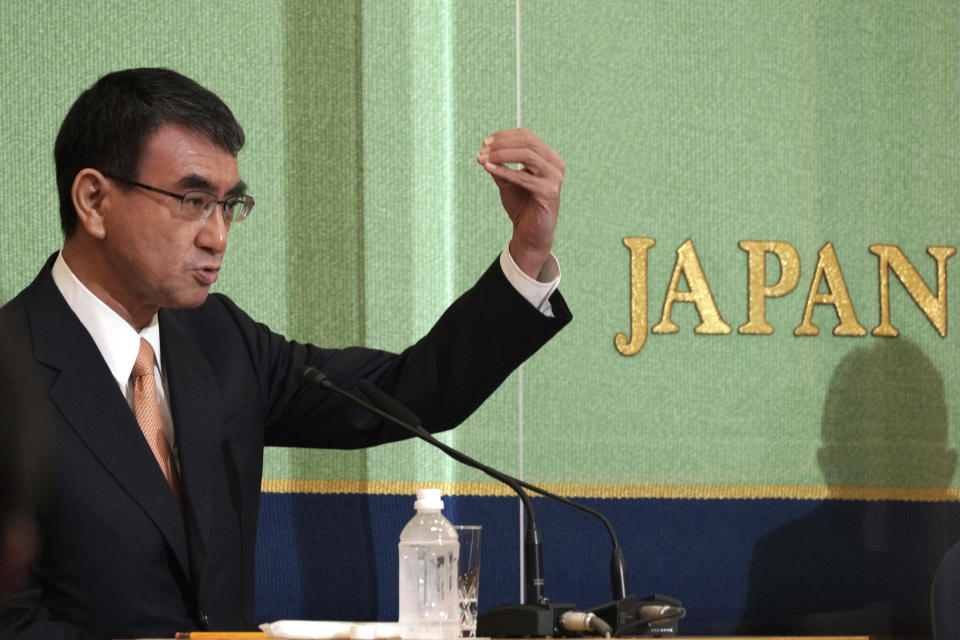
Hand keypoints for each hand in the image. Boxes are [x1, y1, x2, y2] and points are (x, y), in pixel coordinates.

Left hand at [477, 128, 565, 278]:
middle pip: (528, 142)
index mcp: (548, 157)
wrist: (529, 234)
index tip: (485, 142)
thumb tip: (485, 150)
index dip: (504, 136)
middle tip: (482, 149)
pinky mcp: (549, 192)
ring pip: (526, 155)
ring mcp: (554, 178)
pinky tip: (489, 168)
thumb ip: (500, 164)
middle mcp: (555, 164)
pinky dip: (504, 170)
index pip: (527, 136)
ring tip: (483, 159)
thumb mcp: (507, 180)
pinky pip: (523, 177)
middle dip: (501, 144)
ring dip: (501, 154)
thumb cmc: (521, 205)